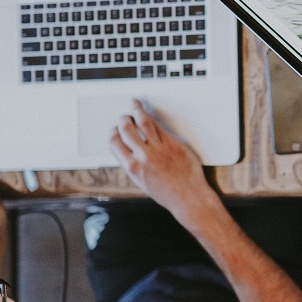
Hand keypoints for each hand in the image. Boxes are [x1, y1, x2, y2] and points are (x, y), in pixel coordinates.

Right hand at [109, 100, 216, 215]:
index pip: (114, 142)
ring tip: (135, 104)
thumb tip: (127, 150)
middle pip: (126, 128)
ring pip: (143, 122)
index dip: (112, 133)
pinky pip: (159, 126)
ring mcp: (159, 148)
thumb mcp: (141, 182)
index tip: (114, 129)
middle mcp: (143, 156)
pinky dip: (152, 118)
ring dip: (136, 110)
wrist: (188, 196)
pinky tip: (150, 115)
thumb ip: (133, 164)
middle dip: (123, 119)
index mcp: (132, 167)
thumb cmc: (166, 193)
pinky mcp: (173, 144)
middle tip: (124, 116)